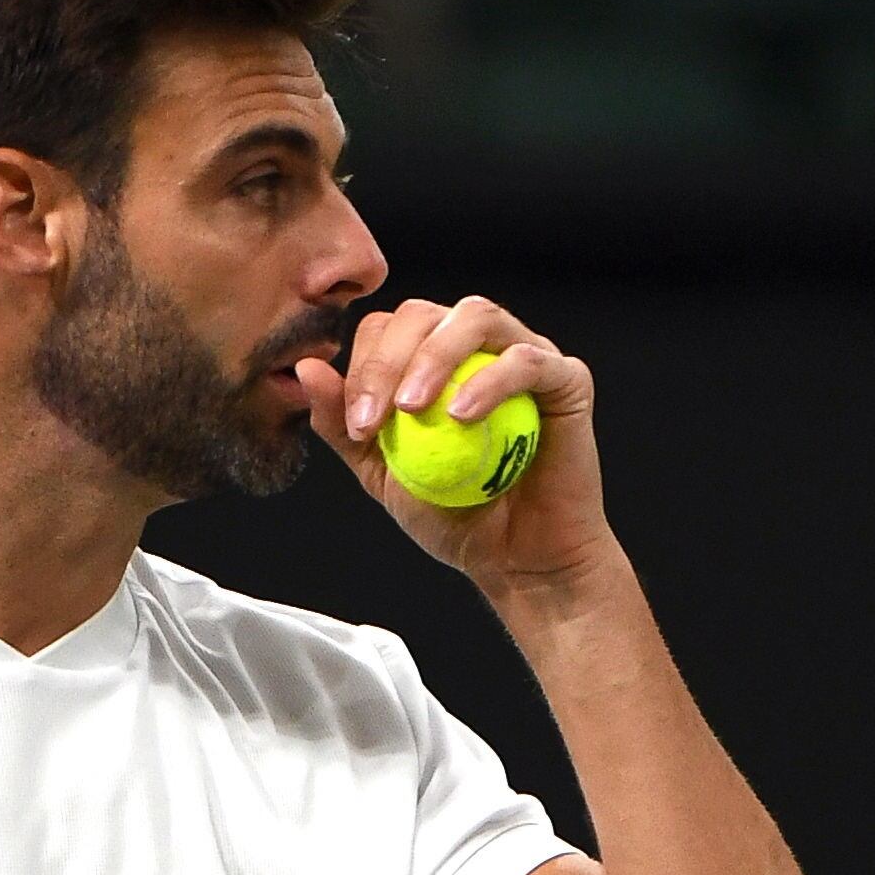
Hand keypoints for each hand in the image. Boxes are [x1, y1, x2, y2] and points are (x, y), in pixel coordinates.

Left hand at [294, 295, 617, 589]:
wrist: (521, 561)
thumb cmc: (457, 516)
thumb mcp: (382, 474)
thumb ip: (345, 425)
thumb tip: (306, 370)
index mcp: (436, 359)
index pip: (389, 329)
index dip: (364, 365)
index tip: (356, 426)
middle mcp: (481, 346)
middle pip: (425, 313)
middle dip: (388, 359)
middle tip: (375, 417)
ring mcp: (527, 356)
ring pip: (477, 317)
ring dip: (435, 356)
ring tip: (413, 407)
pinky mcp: (567, 380)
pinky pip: (528, 361)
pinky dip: (491, 381)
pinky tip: (463, 416)